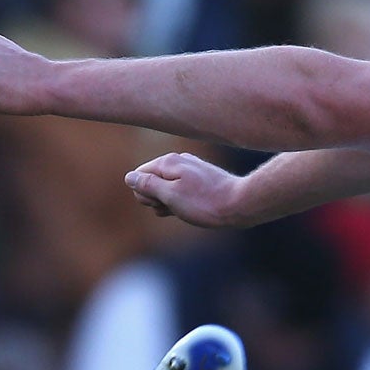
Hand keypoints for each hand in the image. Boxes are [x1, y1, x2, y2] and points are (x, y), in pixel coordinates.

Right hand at [125, 152, 243, 228]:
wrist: (240, 204)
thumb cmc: (204, 202)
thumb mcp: (170, 196)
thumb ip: (147, 185)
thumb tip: (129, 177)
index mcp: (168, 162)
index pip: (137, 177)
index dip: (145, 195)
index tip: (163, 202)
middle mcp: (178, 160)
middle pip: (150, 183)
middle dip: (156, 200)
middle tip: (175, 206)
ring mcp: (189, 169)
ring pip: (165, 189)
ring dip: (168, 203)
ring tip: (186, 208)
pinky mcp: (199, 179)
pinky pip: (178, 191)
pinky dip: (180, 202)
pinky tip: (191, 208)